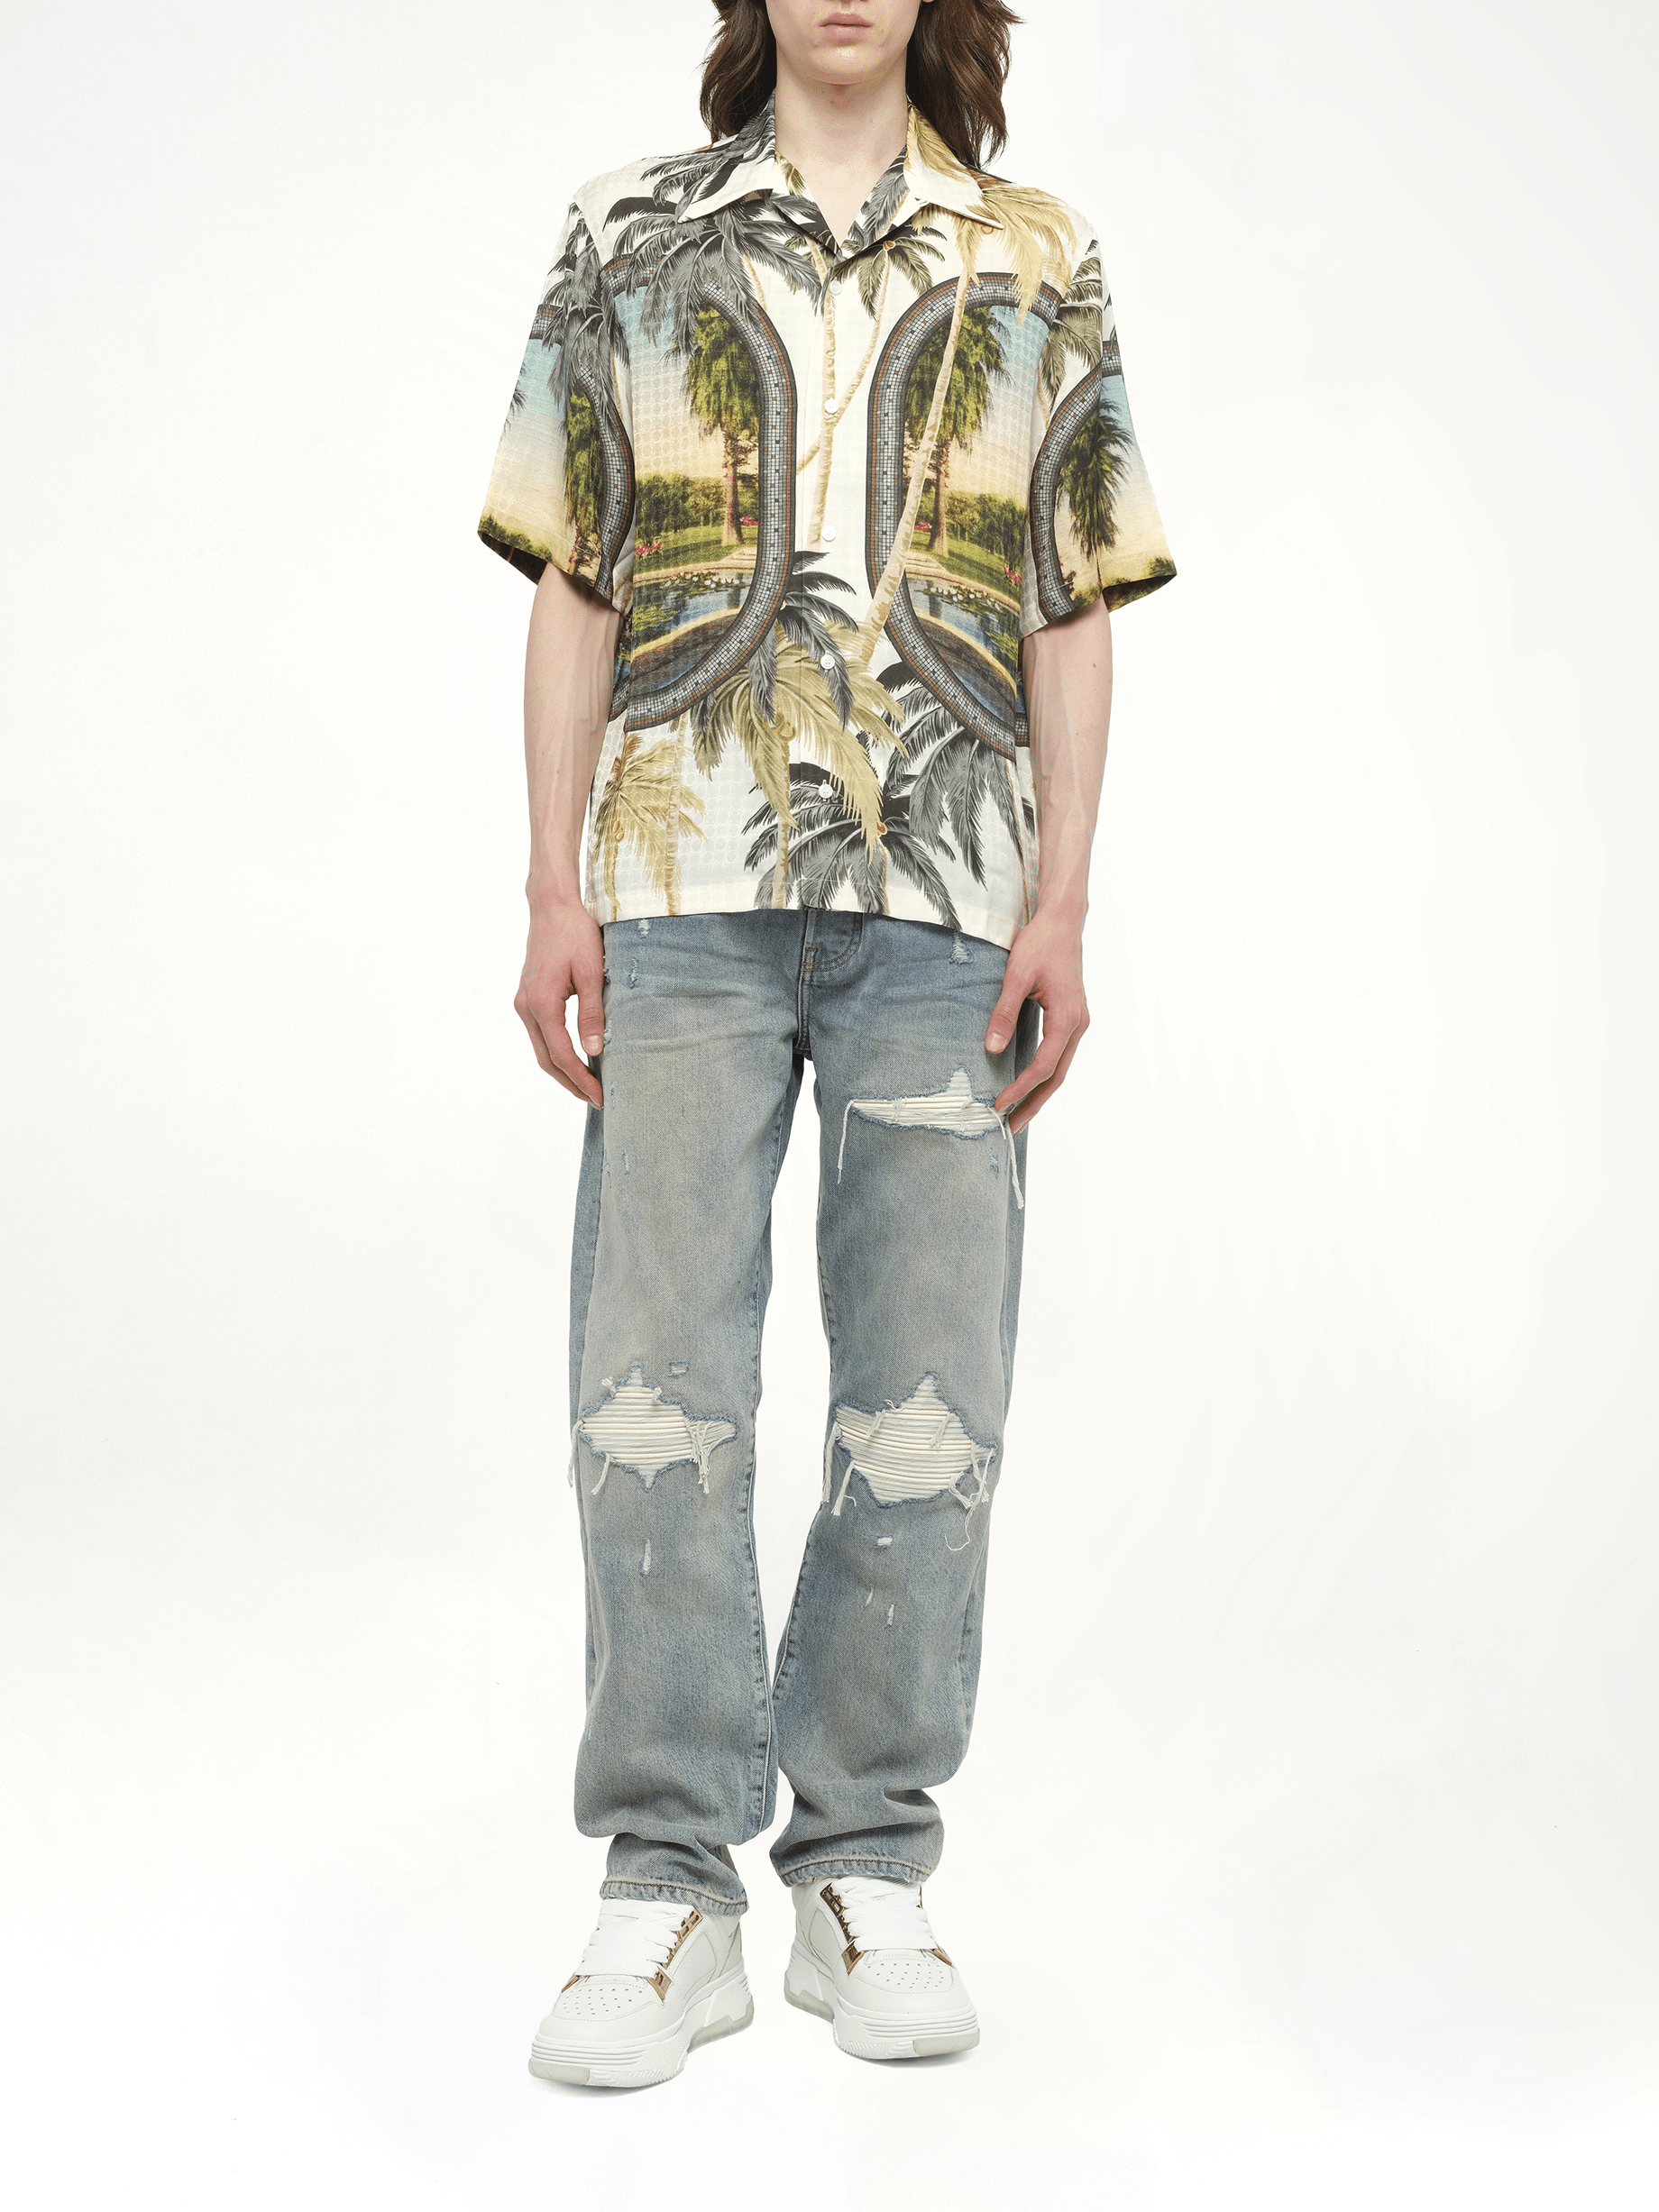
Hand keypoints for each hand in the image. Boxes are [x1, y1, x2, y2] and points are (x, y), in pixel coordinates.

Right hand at [514, 897, 604, 1107]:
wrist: (552, 906)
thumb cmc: (575, 934)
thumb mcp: (593, 973)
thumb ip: (592, 1013)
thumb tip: (594, 1051)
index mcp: (541, 1003)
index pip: (562, 1054)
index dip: (581, 1079)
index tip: (600, 1096)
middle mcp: (526, 1006)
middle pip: (546, 1059)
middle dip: (571, 1083)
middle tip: (596, 1100)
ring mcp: (524, 1002)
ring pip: (541, 1049)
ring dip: (563, 1070)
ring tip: (587, 1086)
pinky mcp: (528, 997)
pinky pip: (541, 1034)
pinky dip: (557, 1052)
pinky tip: (575, 1059)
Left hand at [984, 905, 1089, 1132]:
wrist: (1062, 922)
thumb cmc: (1041, 944)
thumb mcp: (1016, 977)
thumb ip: (1003, 1013)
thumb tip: (991, 1048)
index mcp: (1067, 1018)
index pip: (1044, 1066)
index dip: (1021, 1088)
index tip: (999, 1104)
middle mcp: (1078, 1024)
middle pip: (1057, 1076)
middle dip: (1034, 1103)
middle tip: (1011, 1126)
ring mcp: (1077, 1021)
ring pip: (1061, 1068)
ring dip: (1040, 1092)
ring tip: (1019, 1113)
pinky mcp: (1071, 1017)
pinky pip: (1060, 1054)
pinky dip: (1045, 1074)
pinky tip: (1029, 1083)